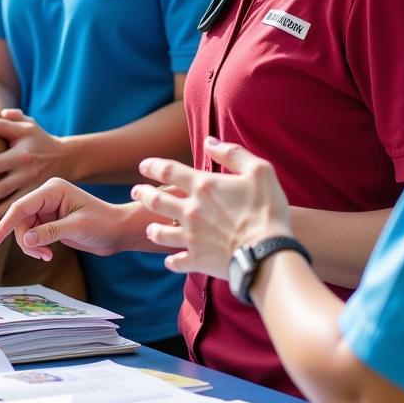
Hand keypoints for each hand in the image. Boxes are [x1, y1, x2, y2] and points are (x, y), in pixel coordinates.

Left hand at [0, 110, 68, 222]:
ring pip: (9, 200)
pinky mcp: (38, 196)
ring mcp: (33, 185)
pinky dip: (4, 215)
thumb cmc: (40, 139)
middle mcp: (26, 170)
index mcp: (20, 152)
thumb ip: (5, 122)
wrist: (68, 157)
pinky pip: (21, 208)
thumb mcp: (27, 125)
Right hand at [0, 177, 158, 260]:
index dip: (4, 226)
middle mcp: (46, 196)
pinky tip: (47, 253)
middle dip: (25, 240)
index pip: (20, 207)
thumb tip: (24, 240)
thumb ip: (49, 232)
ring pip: (23, 229)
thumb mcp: (77, 228)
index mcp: (52, 189)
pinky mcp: (48, 220)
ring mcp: (46, 208)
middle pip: (19, 219)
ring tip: (47, 255)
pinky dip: (36, 246)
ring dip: (31, 246)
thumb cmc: (103, 224)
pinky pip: (31, 234)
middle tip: (41, 255)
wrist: (118, 230)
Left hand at [135, 136, 292, 278]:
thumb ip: (232, 154)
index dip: (152, 166)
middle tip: (135, 191)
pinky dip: (171, 261)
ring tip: (149, 227)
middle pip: (155, 200)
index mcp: (203, 187)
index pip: (168, 171)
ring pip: (159, 232)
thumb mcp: (259, 171)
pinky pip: (176, 261)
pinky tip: (170, 260)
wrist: (268, 254)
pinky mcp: (197, 259)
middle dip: (143, 193)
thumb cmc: (267, 210)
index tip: (143, 166)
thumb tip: (209, 142)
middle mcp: (190, 210)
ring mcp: (191, 236)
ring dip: (152, 229)